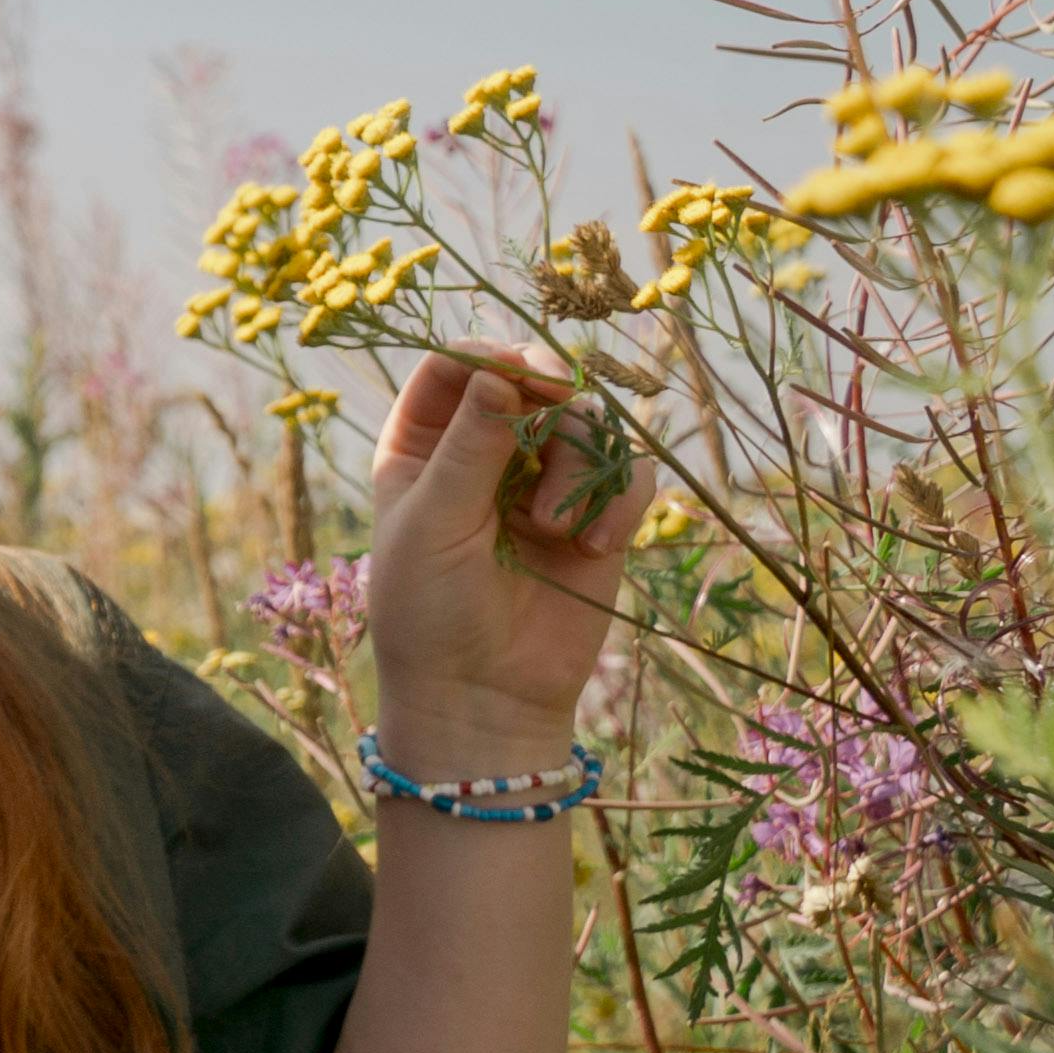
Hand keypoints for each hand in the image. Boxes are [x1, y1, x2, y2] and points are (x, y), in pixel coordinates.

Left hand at [362, 343, 649, 774]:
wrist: (482, 695)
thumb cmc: (430, 609)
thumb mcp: (434, 521)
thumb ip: (470, 447)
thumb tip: (500, 372)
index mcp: (424, 446)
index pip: (454, 368)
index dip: (488, 357)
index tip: (518, 371)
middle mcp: (487, 454)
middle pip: (533, 380)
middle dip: (550, 393)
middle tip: (557, 406)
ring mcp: (546, 484)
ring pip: (588, 423)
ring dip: (580, 463)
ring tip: (553, 527)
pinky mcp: (596, 520)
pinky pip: (629, 476)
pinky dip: (619, 502)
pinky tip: (595, 547)